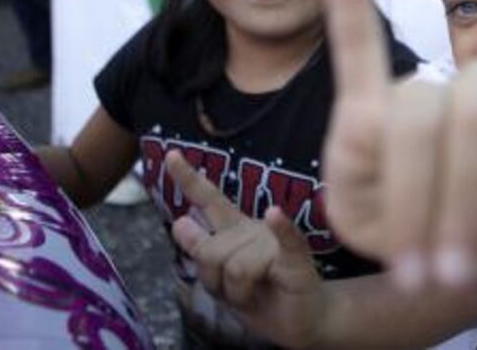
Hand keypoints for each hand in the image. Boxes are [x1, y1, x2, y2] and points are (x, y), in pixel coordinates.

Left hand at [166, 151, 325, 347]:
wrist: (305, 321)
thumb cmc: (265, 297)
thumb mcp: (223, 279)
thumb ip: (203, 250)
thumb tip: (179, 222)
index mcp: (237, 230)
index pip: (211, 200)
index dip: (189, 179)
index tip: (171, 155)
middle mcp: (254, 229)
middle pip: (211, 251)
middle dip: (214, 282)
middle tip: (236, 294)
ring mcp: (276, 243)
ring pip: (235, 268)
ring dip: (238, 294)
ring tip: (256, 296)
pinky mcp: (296, 260)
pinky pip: (285, 243)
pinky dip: (281, 229)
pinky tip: (276, 214)